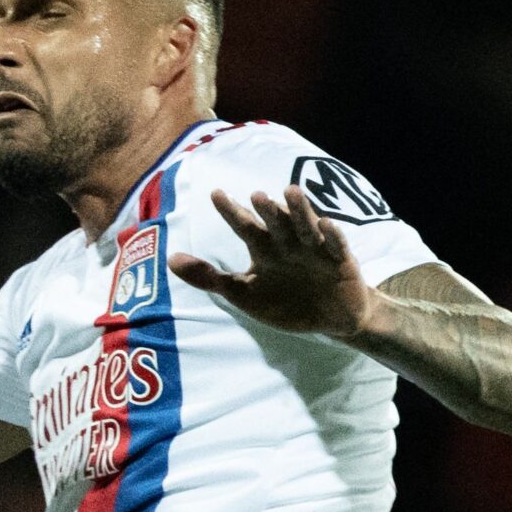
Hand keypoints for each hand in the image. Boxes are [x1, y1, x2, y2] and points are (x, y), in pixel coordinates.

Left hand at [170, 186, 374, 337]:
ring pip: (305, 225)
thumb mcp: (243, 294)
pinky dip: (331, 236)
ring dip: (298, 210)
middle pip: (275, 222)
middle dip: (266, 209)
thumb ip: (209, 277)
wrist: (330, 319)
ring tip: (289, 192)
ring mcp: (315, 249)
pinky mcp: (341, 260)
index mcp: (264, 247)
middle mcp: (288, 242)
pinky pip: (336, 245)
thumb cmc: (284, 303)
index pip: (244, 226)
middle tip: (255, 194)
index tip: (215, 193)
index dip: (231, 211)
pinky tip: (324, 225)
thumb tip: (170, 259)